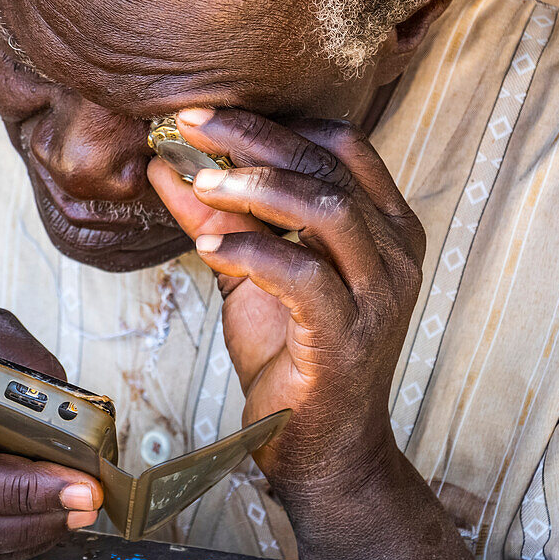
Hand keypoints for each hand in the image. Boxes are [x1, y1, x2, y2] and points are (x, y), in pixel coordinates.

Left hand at [148, 108, 424, 494]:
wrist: (322, 448)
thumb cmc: (292, 356)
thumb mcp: (249, 273)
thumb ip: (217, 218)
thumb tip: (165, 165)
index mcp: (383, 226)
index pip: (341, 144)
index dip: (275, 120)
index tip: (209, 111)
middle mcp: (393, 252)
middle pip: (327, 165)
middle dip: (254, 136)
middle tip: (190, 122)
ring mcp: (378, 295)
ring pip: (326, 209)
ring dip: (254, 186)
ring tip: (200, 182)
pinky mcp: (348, 337)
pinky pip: (302, 275)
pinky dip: (250, 251)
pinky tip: (208, 245)